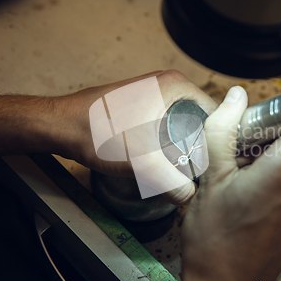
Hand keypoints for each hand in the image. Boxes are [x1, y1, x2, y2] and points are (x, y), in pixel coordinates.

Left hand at [54, 70, 217, 204]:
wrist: (61, 124)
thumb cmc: (99, 132)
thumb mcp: (142, 161)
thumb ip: (171, 183)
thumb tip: (190, 197)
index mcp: (176, 85)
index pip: (217, 114)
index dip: (219, 141)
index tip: (218, 164)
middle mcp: (168, 83)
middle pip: (201, 118)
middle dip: (202, 145)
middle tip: (200, 171)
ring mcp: (154, 91)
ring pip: (184, 121)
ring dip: (185, 143)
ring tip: (184, 169)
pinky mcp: (141, 102)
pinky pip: (168, 121)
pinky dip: (170, 138)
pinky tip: (164, 158)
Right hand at [180, 86, 280, 280]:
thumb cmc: (216, 242)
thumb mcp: (210, 178)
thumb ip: (223, 131)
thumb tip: (235, 98)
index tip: (268, 114)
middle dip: (264, 140)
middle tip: (233, 156)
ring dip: (264, 163)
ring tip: (234, 183)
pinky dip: (270, 181)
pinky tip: (244, 198)